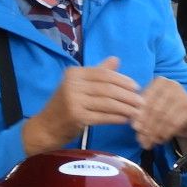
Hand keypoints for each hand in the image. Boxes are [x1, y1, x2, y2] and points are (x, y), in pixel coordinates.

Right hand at [22, 57, 139, 153]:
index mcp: (74, 73)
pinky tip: (125, 119)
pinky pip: (103, 116)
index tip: (136, 87)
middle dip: (127, 95)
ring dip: (125, 107)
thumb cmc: (65, 106)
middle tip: (141, 101)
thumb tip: (116, 59)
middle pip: (108, 88)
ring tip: (137, 111)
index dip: (123, 80)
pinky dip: (117, 118)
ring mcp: (74, 101)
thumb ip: (97, 73)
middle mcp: (72, 84)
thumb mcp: (78, 85)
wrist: (46, 127)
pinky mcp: (77, 117)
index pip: (104, 74)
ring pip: (107, 102)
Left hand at [134, 76, 186, 149]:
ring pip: (164, 117)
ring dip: (155, 133)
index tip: (136, 128)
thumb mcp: (152, 111)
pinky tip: (161, 140)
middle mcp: (173, 85)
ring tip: (150, 142)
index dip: (140, 115)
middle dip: (147, 126)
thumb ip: (142, 115)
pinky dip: (166, 134)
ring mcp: (184, 95)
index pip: (147, 100)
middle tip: (142, 139)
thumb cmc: (167, 113)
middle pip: (155, 109)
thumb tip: (136, 126)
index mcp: (160, 82)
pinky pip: (174, 123)